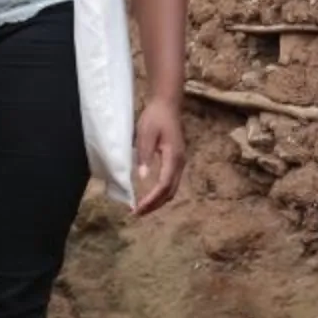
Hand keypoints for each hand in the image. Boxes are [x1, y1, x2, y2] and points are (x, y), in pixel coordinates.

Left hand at [133, 100, 185, 215]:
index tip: (138, 209)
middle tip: (137, 213)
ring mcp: (180, 163)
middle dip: (154, 205)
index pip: (163, 185)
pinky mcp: (177, 161)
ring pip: (172, 189)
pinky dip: (161, 192)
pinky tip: (150, 194)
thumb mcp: (145, 134)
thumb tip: (142, 177)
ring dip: (158, 200)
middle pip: (170, 192)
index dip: (151, 199)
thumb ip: (145, 155)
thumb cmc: (155, 117)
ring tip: (142, 207)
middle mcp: (180, 163)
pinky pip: (171, 182)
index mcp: (173, 157)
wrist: (167, 105)